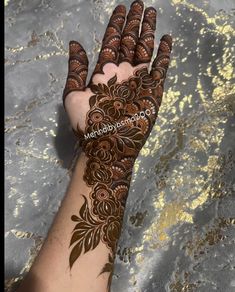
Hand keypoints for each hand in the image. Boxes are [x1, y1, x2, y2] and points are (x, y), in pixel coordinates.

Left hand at [63, 0, 171, 271]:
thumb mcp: (72, 93)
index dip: (116, 25)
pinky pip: (161, 68)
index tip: (120, 9)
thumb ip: (76, 68)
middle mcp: (122, 73)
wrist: (106, 146)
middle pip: (130, 42)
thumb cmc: (87, 123)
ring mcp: (138, 80)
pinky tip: (166, 40)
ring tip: (151, 13)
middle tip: (139, 4)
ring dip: (149, 32)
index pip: (111, 42)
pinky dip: (164, 54)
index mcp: (103, 72)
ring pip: (145, 50)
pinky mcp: (153, 90)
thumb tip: (75, 43)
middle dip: (134, 23)